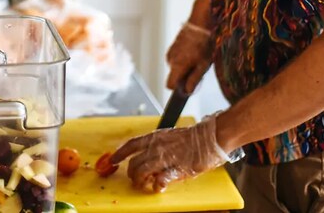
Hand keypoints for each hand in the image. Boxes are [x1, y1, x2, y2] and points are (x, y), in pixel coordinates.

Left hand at [111, 116, 228, 192]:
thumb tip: (146, 156)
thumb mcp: (168, 136)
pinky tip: (157, 187)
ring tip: (143, 184)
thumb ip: (156, 146)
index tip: (113, 160)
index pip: (131, 145)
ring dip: (140, 180)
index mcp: (154, 137)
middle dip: (131, 173)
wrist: (210, 137)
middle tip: (134, 178)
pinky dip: (157, 185)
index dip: (120, 153)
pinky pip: (161, 179)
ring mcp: (166, 158)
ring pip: (142, 171)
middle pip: (134, 162)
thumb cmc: (191, 138)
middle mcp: (157, 147)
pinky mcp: (178, 169)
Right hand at [165, 22, 213, 94]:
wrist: (199, 25)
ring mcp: (170, 52)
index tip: (186, 86)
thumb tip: (187, 91)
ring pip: (175, 66)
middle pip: (173, 76)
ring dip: (184, 66)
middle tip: (197, 68)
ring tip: (197, 58)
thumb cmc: (203, 44)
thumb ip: (194, 80)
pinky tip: (193, 51)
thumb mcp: (203, 66)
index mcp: (177, 67)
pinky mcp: (173, 46)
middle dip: (184, 75)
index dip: (177, 88)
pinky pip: (176, 58)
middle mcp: (170, 61)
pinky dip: (183, 58)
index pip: (169, 85)